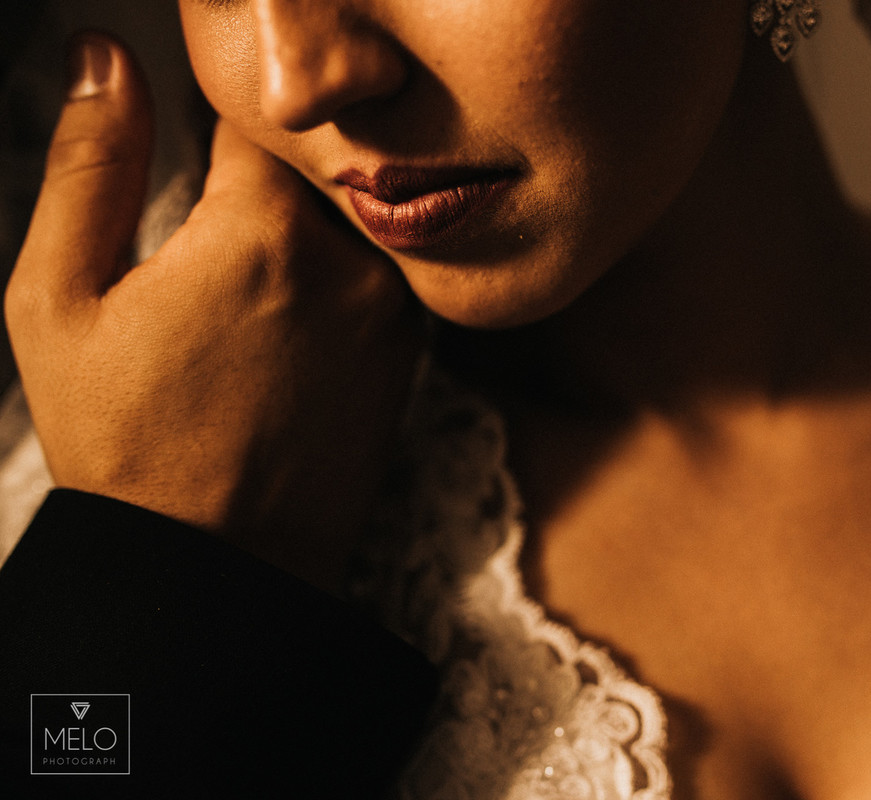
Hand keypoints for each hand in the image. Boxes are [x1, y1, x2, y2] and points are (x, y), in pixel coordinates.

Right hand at [6, 33, 421, 590]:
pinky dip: (343, 265)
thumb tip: (103, 60)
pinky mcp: (410, 350)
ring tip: (252, 273)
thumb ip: (89, 166)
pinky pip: (383, 268)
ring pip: (358, 213)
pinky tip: (293, 311)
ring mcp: (393, 309)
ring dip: (312, 218)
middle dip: (270, 169)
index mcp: (262, 233)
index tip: (197, 143)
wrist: (220, 564)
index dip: (221, 113)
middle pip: (320, 163)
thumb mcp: (63, 300)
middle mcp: (350, 261)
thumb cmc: (125, 443)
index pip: (257, 114)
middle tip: (219, 217)